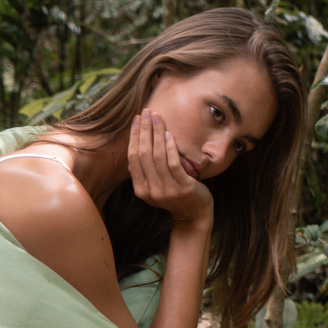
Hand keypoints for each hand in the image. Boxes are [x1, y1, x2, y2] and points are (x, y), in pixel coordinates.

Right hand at [127, 109, 212, 226]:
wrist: (193, 215)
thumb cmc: (174, 196)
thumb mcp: (154, 186)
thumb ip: (144, 172)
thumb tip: (134, 147)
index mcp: (140, 190)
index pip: (133, 158)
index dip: (134, 136)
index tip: (138, 119)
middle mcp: (151, 191)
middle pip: (144, 154)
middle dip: (145, 130)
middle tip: (147, 111)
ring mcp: (167, 190)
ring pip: (158, 156)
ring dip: (157, 133)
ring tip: (158, 117)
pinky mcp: (183, 188)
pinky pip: (173, 164)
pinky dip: (170, 147)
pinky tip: (169, 134)